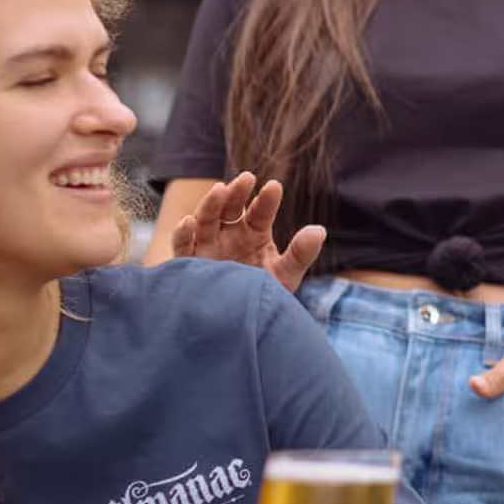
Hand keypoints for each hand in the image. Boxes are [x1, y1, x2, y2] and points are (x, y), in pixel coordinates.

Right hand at [170, 172, 326, 293]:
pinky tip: (189, 222)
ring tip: (220, 189)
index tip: (274, 187)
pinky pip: (183, 246)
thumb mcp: (285, 276)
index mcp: (254, 233)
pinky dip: (183, 233)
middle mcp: (230, 234)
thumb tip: (320, 230)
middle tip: (247, 178)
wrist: (238, 325)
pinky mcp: (190, 263)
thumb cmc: (261, 297)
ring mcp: (208, 246)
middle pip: (231, 208)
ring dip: (211, 204)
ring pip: (206, 219)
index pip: (261, 211)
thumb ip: (300, 254)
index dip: (267, 199)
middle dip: (237, 192)